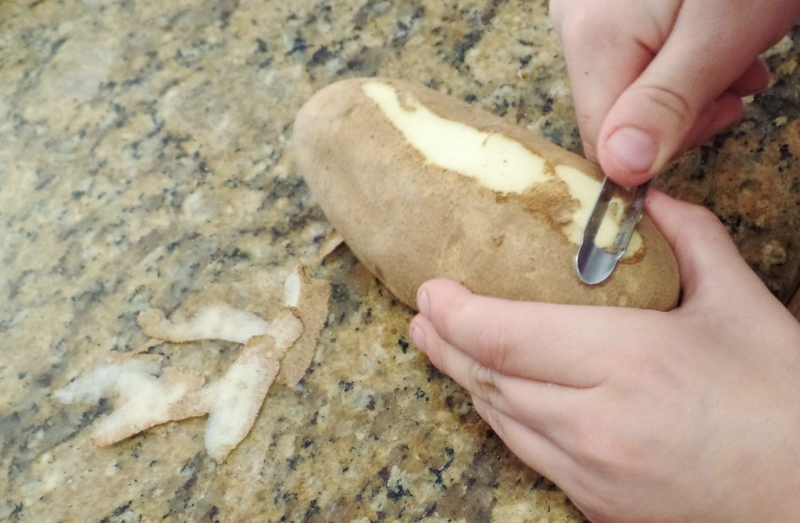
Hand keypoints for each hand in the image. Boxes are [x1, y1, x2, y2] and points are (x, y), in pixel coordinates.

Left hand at [409, 191, 799, 522]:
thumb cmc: (784, 403)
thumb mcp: (743, 307)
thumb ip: (691, 241)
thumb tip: (651, 200)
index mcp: (626, 361)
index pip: (505, 336)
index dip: (455, 313)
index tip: (431, 290)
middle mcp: (593, 422)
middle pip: (489, 378)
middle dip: (445, 343)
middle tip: (422, 315)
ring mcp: (590, 472)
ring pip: (500, 419)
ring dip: (466, 379)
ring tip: (442, 348)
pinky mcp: (596, 504)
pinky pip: (528, 452)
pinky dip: (503, 417)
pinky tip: (496, 397)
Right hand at [549, 0, 799, 185]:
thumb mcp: (721, 34)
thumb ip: (668, 103)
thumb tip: (621, 170)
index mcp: (593, 40)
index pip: (604, 143)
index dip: (660, 149)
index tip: (719, 115)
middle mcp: (571, 23)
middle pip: (615, 110)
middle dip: (680, 111)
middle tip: (738, 80)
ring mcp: (583, 6)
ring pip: (626, 81)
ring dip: (686, 83)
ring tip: (737, 52)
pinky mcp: (602, 0)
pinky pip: (628, 49)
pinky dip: (674, 54)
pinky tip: (712, 33)